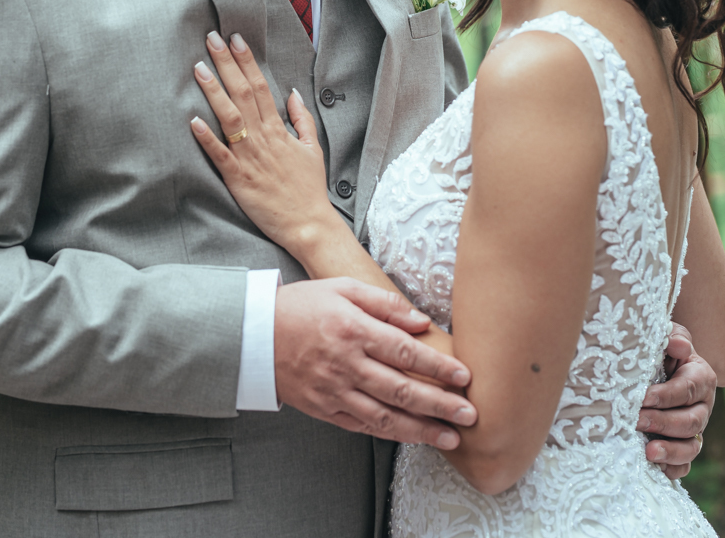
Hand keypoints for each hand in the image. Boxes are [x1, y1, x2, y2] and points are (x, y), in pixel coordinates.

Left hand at [191, 31, 339, 255]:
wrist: (309, 224)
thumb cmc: (309, 188)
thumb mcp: (313, 148)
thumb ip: (302, 119)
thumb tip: (293, 93)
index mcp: (279, 129)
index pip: (261, 86)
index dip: (247, 61)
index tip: (235, 39)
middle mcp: (264, 138)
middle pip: (244, 93)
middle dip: (227, 64)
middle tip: (211, 38)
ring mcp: (250, 157)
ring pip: (230, 117)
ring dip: (214, 91)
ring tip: (199, 67)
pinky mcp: (238, 179)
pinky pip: (220, 155)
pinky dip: (207, 138)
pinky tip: (193, 121)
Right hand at [274, 277, 476, 448]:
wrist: (254, 334)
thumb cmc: (301, 305)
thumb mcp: (342, 287)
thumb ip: (384, 302)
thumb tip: (420, 321)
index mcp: (353, 330)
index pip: (406, 353)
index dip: (438, 367)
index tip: (465, 377)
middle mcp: (346, 364)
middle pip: (402, 389)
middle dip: (440, 405)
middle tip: (470, 415)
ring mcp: (335, 391)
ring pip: (385, 417)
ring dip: (421, 429)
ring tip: (450, 437)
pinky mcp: (324, 409)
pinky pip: (362, 427)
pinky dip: (390, 434)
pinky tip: (411, 437)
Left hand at [636, 324, 715, 479]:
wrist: (653, 363)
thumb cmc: (659, 347)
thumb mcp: (665, 334)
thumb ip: (672, 337)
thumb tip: (679, 345)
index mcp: (700, 377)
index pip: (687, 389)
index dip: (665, 396)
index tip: (641, 398)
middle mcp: (702, 405)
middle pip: (691, 421)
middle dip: (663, 423)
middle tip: (636, 420)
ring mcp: (694, 428)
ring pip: (691, 446)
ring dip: (670, 451)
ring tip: (648, 452)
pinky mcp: (683, 445)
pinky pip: (684, 464)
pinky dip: (673, 468)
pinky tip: (655, 467)